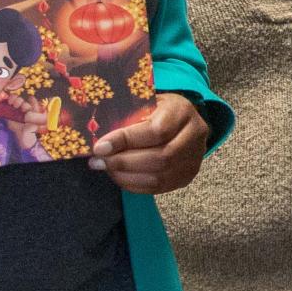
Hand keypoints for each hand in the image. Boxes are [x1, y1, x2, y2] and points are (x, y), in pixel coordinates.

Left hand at [89, 93, 209, 194]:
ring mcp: (194, 159)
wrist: (181, 120)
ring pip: (159, 177)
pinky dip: (134, 185)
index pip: (156, 131)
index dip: (126, 141)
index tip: (100, 146)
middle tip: (97, 161)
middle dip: (123, 162)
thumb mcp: (143, 102)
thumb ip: (126, 116)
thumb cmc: (155, 109)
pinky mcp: (187, 177)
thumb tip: (97, 137)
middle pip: (160, 157)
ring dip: (126, 176)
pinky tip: (118, 176)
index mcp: (182, 111)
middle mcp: (195, 135)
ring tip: (105, 168)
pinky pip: (158, 188)